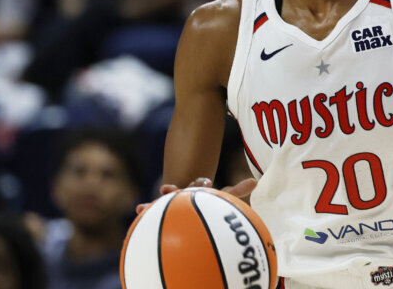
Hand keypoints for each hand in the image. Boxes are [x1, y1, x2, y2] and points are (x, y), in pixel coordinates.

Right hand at [135, 177, 257, 213]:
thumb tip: (255, 181)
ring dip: (155, 202)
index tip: (203, 184)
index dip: (200, 183)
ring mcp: (172, 201)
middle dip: (173, 190)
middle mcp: (183, 193)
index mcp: (198, 189)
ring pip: (163, 201)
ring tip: (144, 205)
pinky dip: (145, 210)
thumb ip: (238, 190)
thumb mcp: (225, 197)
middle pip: (178, 191)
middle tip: (168, 190)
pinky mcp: (162, 210)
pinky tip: (137, 211)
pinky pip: (152, 212)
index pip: (199, 184)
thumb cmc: (212, 202)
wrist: (197, 205)